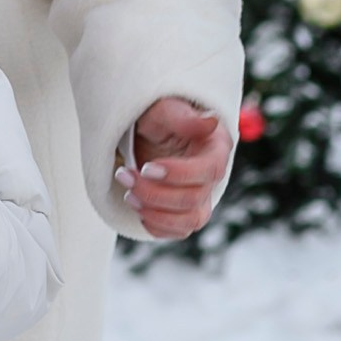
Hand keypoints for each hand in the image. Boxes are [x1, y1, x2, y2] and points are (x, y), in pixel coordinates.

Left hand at [117, 96, 230, 240]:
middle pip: (194, 199)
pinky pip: (178, 231)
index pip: (209, 170)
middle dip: (154, 193)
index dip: (179, 174)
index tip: (147, 168)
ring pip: (189, 221)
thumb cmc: (158, 117)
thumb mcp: (164, 109)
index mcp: (216, 148)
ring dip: (154, 213)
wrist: (149, 132)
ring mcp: (201, 197)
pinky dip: (155, 226)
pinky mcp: (186, 212)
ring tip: (128, 195)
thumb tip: (210, 121)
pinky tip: (137, 206)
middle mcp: (212, 177)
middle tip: (124, 175)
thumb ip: (183, 117)